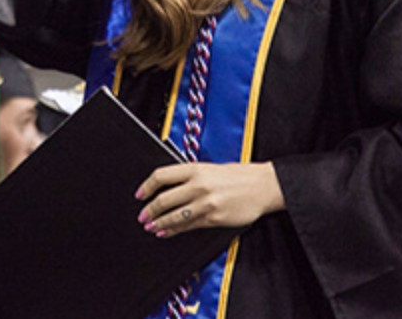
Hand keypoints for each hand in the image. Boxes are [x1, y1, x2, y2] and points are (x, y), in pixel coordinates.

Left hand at [135, 161, 284, 237]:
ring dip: (159, 223)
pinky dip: (173, 230)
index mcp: (196, 168)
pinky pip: (187, 226)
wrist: (262, 186)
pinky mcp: (213, 218)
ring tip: (151, 226)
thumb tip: (170, 187)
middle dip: (149, 210)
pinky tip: (166, 232)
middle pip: (164, 199)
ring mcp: (205, 203)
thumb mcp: (212, 168)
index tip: (139, 194)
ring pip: (174, 216)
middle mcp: (198, 185)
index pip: (162, 176)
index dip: (147, 186)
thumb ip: (192, 176)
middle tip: (142, 216)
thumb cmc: (239, 175)